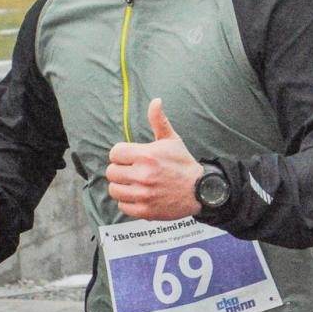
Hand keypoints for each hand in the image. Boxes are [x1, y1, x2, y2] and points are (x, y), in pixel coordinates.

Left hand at [106, 99, 203, 220]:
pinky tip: (140, 196)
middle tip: (133, 172)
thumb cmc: (184, 164)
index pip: (114, 153)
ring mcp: (143, 194)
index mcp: (147, 155)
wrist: (200, 190)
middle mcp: (143, 175)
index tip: (131, 158)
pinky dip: (129, 202)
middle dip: (121, 171)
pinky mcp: (145, 210)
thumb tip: (156, 101)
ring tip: (134, 184)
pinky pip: (123, 206)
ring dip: (122, 187)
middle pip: (111, 172)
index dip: (122, 155)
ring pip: (114, 190)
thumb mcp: (172, 140)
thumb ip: (159, 121)